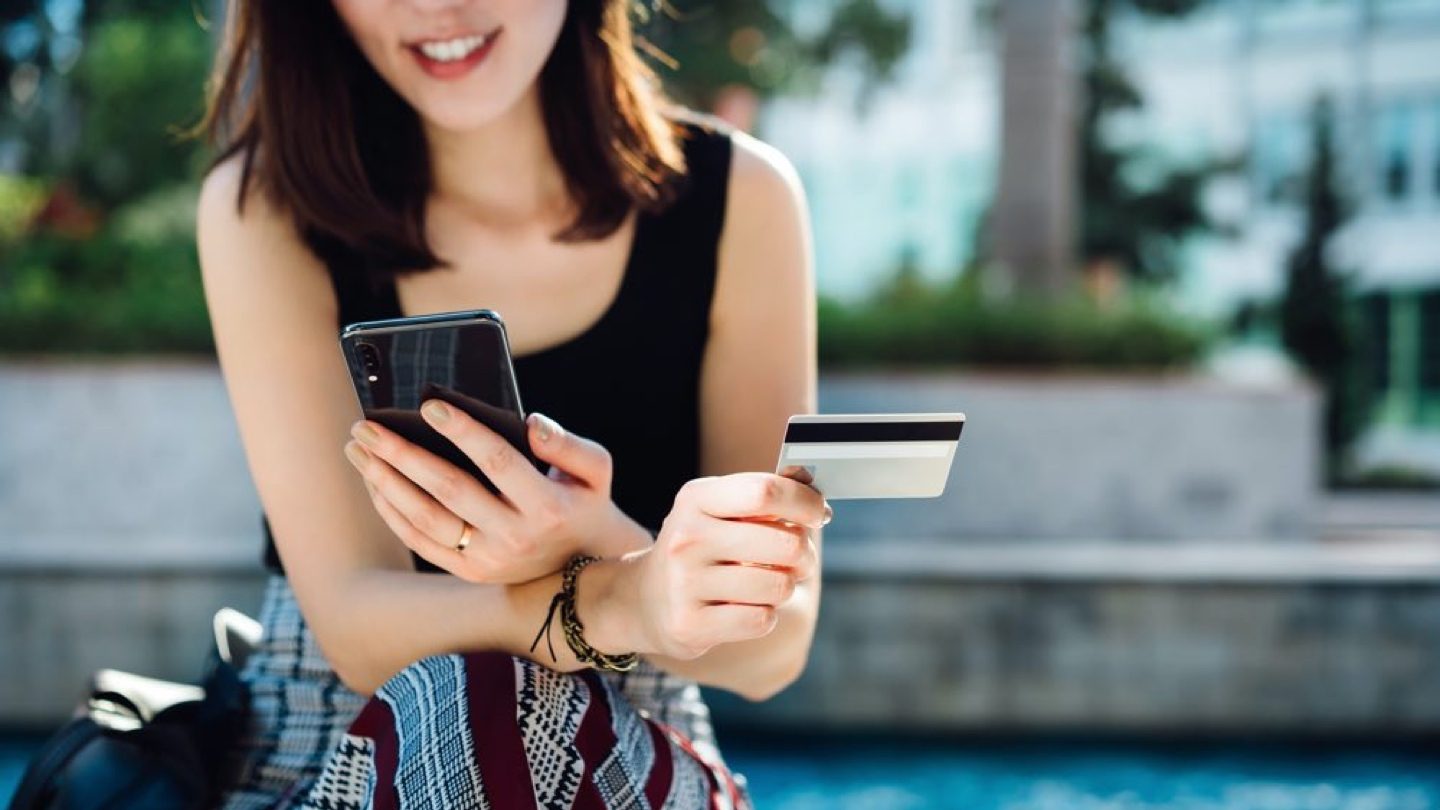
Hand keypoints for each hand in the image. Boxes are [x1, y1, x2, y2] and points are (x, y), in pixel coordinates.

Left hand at [343, 401, 648, 583]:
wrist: (583, 569)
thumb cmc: (583, 502)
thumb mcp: (595, 470)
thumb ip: (569, 444)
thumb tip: (531, 423)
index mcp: (547, 505)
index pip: (498, 461)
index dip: (464, 432)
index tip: (430, 404)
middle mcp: (514, 536)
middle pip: (449, 489)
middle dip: (402, 454)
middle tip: (366, 426)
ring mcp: (488, 559)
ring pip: (425, 517)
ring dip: (386, 481)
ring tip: (358, 449)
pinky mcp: (468, 571)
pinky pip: (420, 541)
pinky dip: (392, 510)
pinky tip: (375, 481)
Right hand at [587, 473, 828, 660]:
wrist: (642, 600)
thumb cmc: (698, 548)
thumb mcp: (719, 510)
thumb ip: (764, 494)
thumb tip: (810, 482)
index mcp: (696, 499)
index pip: (766, 492)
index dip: (805, 503)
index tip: (819, 514)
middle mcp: (687, 537)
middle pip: (784, 543)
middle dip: (805, 554)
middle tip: (799, 559)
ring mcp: (684, 583)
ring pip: (778, 585)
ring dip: (785, 587)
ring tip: (767, 584)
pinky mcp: (689, 624)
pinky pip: (761, 619)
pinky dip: (765, 615)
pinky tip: (746, 608)